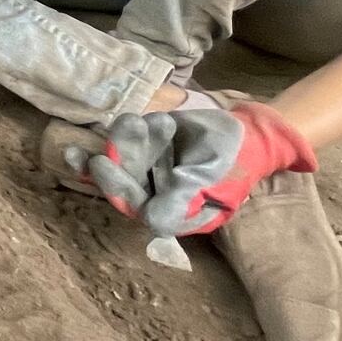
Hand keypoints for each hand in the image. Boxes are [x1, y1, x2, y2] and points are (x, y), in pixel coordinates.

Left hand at [89, 99, 314, 236]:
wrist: (247, 134)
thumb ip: (182, 198)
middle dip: (109, 166)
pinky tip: (138, 119)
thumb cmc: (232, 165)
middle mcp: (155, 192)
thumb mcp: (213, 182)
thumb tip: (150, 221)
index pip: (138, 205)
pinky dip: (127, 129)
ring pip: (125, 158)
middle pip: (123, 182)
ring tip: (129, 121)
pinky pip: (131, 139)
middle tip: (94, 152)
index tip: (100, 164)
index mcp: (172, 212)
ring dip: (121, 141)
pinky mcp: (149, 145)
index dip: (117, 187)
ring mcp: (150, 167)